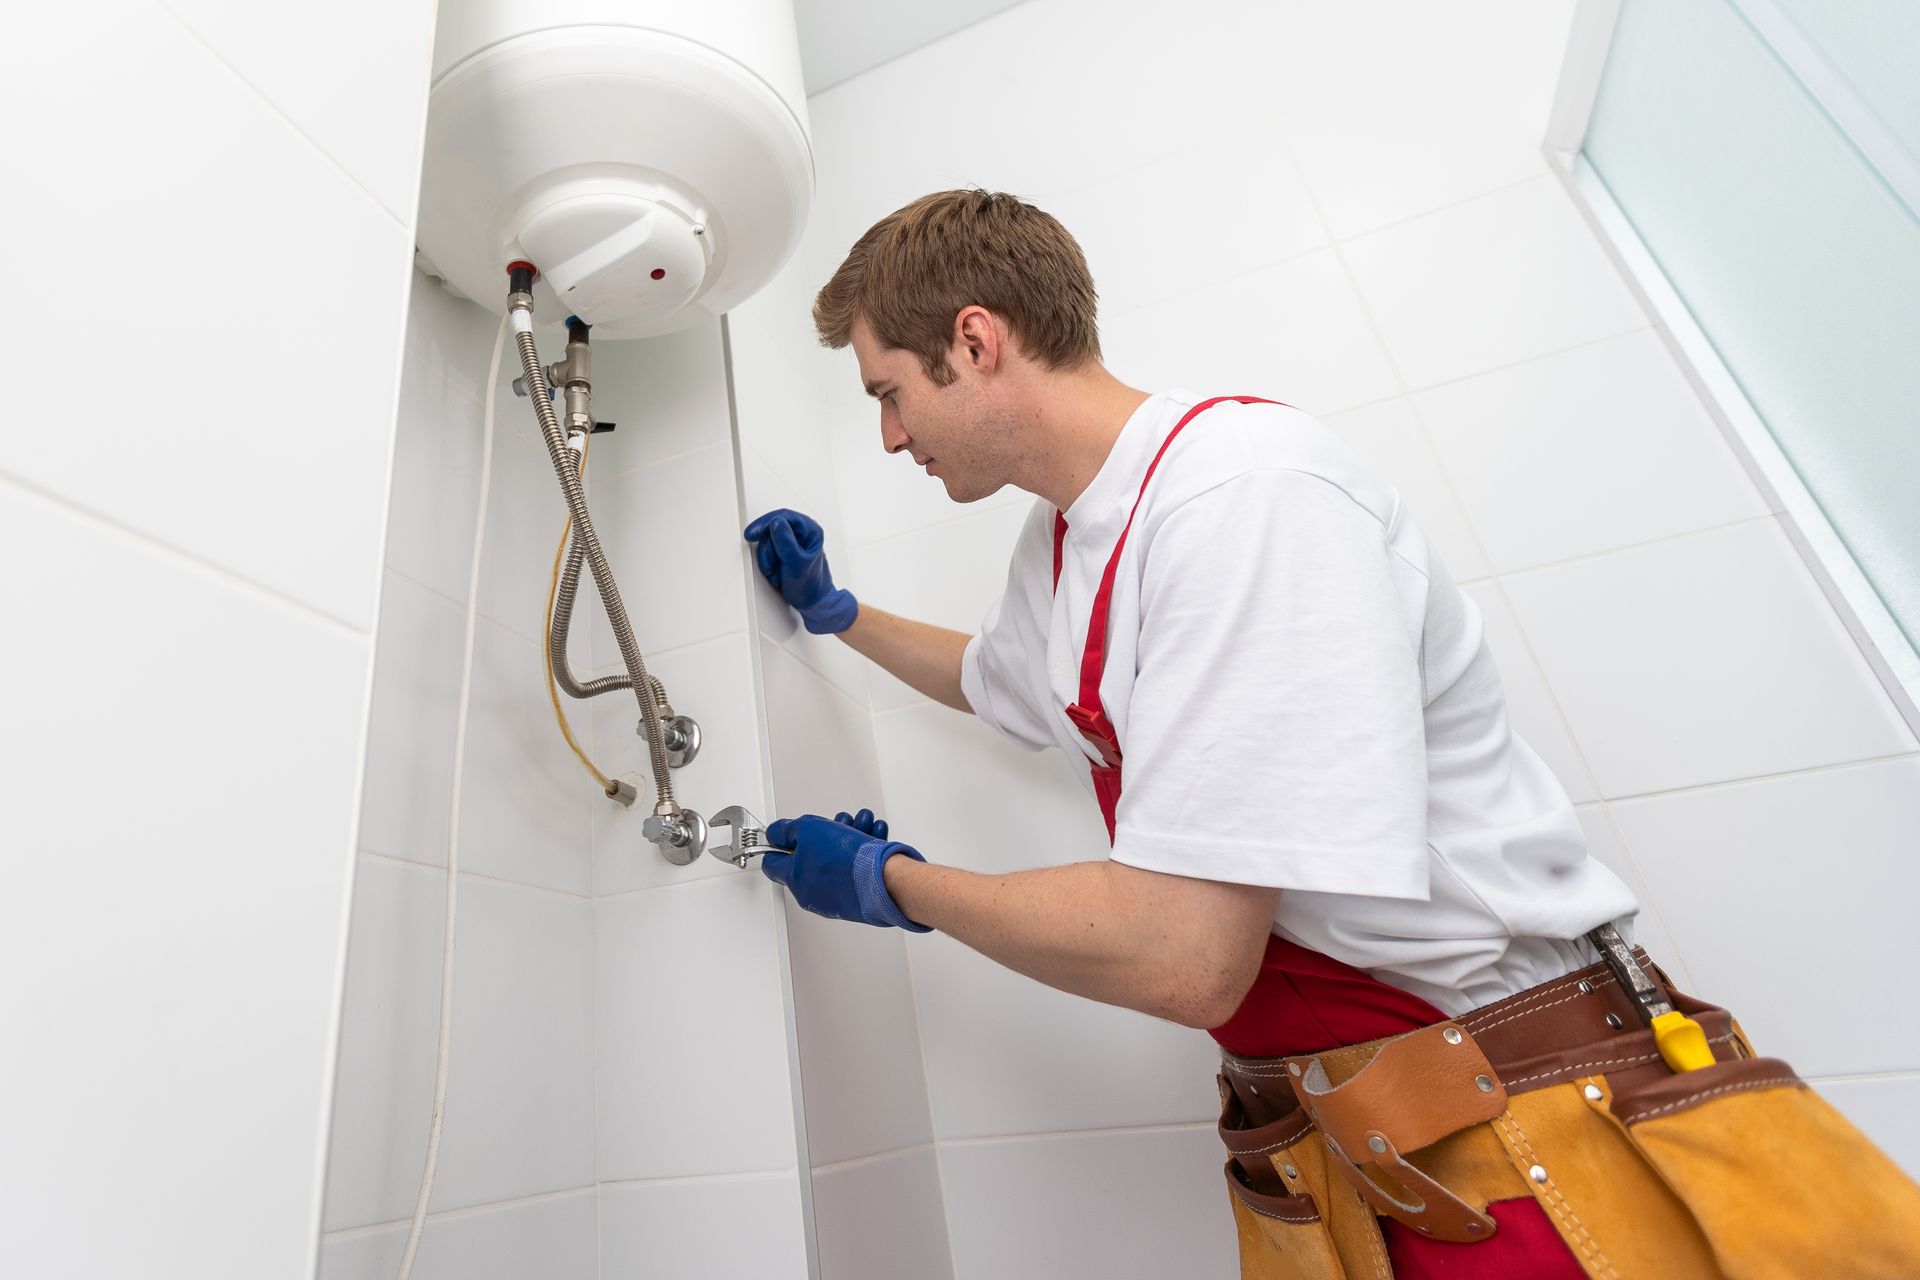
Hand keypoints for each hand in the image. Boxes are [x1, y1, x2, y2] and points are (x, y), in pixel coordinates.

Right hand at [743, 509, 858, 634]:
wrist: (812, 603)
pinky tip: (776, 572)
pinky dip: (768, 563)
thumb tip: (775, 523)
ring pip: (768, 541)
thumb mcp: (796, 563)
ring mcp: (792, 543)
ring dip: (768, 559)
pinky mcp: (784, 552)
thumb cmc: (811, 585)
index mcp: (810, 530)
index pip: (783, 517)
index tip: (753, 534)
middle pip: (772, 529)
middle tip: (769, 564)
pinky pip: (768, 551)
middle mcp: (802, 533)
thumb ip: (785, 542)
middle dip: (768, 550)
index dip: (765, 524)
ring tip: (777, 572)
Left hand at [761, 812, 930, 931]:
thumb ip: (787, 830)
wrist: (885, 880)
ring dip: (848, 836)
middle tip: (838, 822)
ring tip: (862, 821)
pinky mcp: (857, 898)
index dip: (777, 843)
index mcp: (795, 879)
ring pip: (836, 860)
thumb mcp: (808, 829)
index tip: (782, 835)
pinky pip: (855, 870)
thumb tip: (775, 833)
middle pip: (811, 857)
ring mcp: (835, 897)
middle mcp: (813, 893)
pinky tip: (873, 834)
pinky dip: (863, 850)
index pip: (772, 863)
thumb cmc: (847, 858)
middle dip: (825, 834)